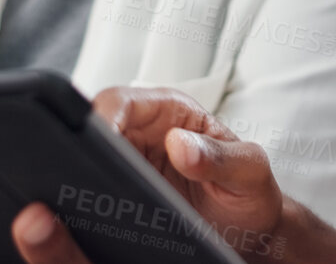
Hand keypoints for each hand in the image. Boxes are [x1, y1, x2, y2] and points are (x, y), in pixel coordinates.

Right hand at [88, 86, 286, 257]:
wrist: (250, 233)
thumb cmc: (251, 193)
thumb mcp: (249, 173)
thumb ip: (222, 157)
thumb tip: (179, 143)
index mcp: (171, 112)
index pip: (122, 101)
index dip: (103, 117)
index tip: (101, 140)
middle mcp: (144, 134)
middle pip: (94, 128)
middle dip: (85, 148)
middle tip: (91, 178)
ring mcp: (131, 165)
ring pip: (89, 160)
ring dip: (86, 177)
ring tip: (96, 199)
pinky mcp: (125, 195)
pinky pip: (97, 192)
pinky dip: (93, 200)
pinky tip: (102, 214)